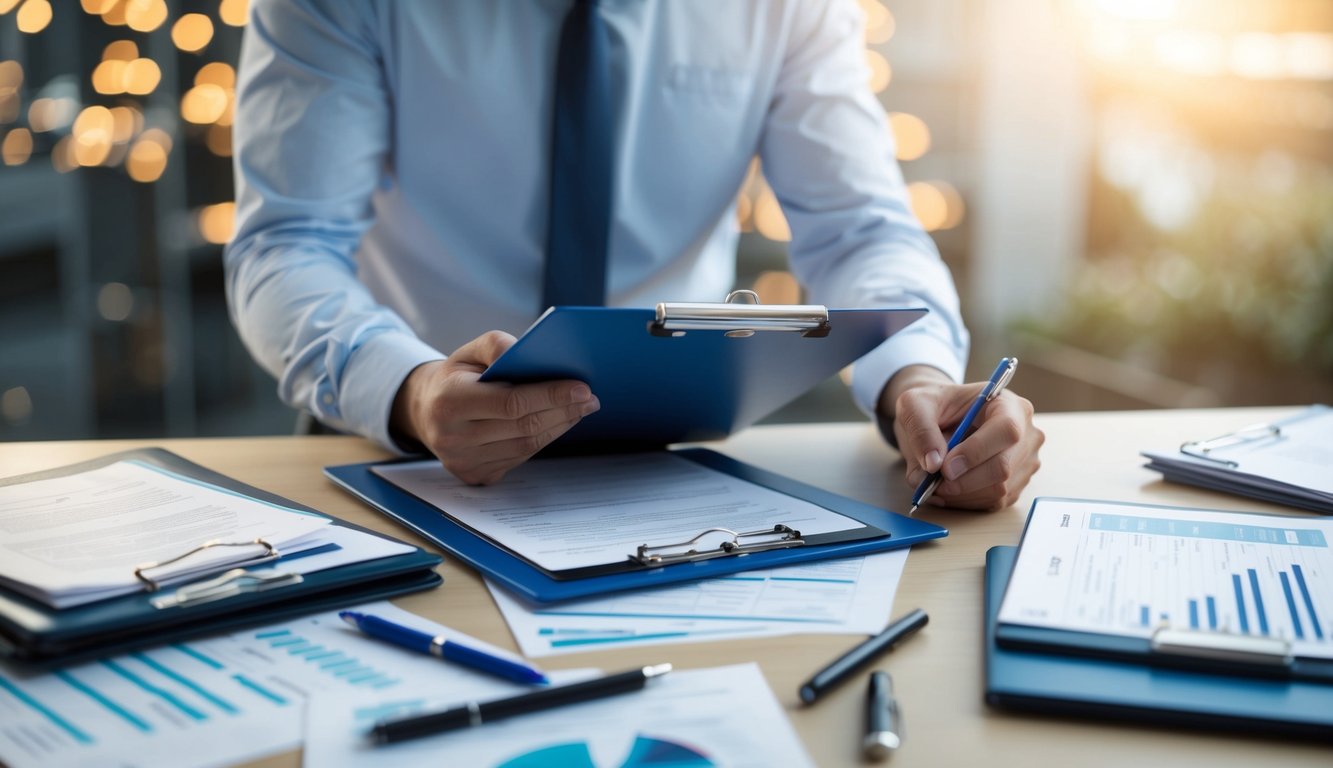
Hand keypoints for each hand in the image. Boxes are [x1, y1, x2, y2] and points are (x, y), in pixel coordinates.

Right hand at [390, 331, 600, 484]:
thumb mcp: (468, 352)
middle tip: (590, 399)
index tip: (582, 388)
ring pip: (525, 447)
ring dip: (558, 427)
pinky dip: (543, 440)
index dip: (550, 396)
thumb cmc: (455, 377)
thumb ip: (497, 346)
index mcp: (449, 402)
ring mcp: (462, 461)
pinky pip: (519, 458)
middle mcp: (452, 437)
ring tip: (580, 410)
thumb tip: (530, 352)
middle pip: (523, 427)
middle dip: (563, 411)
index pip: (511, 402)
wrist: (425, 410)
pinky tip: (557, 424)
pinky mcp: (474, 475)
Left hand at [878, 365, 1042, 510]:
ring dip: (961, 493)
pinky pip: (993, 502)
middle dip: (964, 480)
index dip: (976, 452)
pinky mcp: (1015, 485)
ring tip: (934, 483)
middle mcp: (1025, 434)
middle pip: (1003, 467)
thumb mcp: (915, 405)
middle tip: (933, 483)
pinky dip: (965, 501)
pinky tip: (946, 490)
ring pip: (998, 490)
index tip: (945, 467)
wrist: (938, 419)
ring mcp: (1023, 462)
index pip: (1006, 431)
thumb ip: (921, 429)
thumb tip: (933, 464)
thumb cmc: (932, 406)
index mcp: (1009, 405)